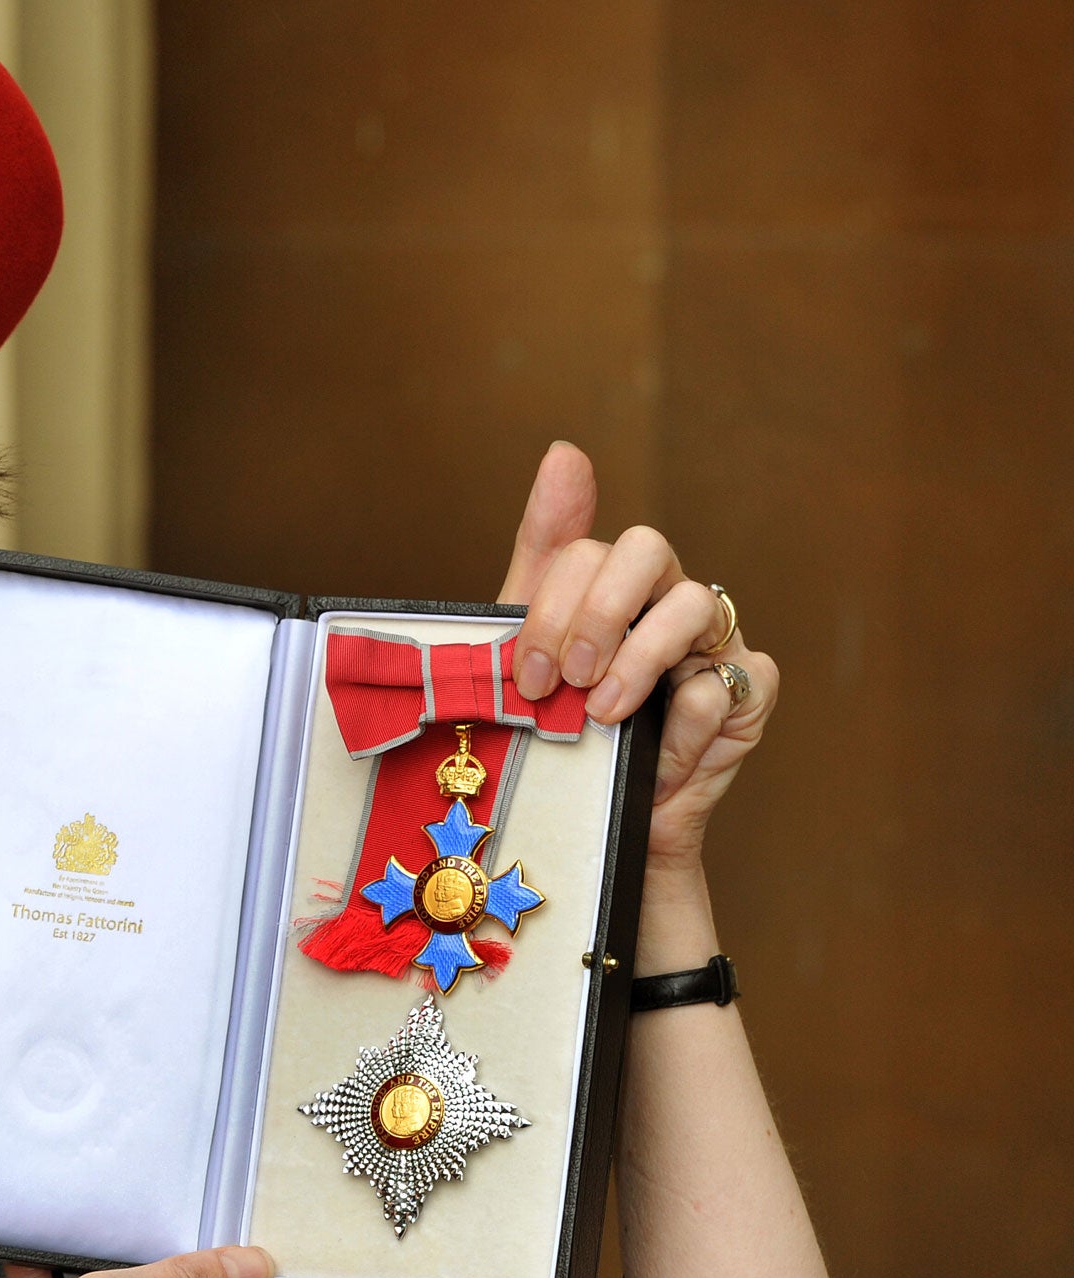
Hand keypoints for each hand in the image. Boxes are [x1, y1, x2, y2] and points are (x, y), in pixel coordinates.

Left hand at [497, 443, 776, 867]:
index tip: (530, 667)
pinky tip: (656, 751)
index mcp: (609, 585)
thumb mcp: (528, 652)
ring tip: (604, 713)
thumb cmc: (559, 733)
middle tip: (567, 680)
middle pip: (646, 550)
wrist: (595, 827)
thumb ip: (542, 555)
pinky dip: (687, 718)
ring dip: (640, 659)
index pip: (585, 548)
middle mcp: (664, 600)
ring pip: (693, 604)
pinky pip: (731, 681)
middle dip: (596, 612)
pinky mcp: (749, 693)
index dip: (553, 601)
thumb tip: (565, 450)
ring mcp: (712, 643)